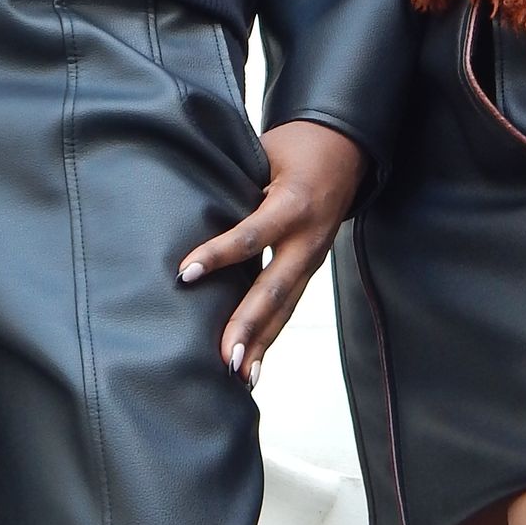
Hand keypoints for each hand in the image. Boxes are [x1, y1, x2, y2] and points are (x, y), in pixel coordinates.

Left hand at [176, 120, 367, 383]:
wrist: (346, 152)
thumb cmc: (294, 149)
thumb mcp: (264, 154)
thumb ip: (232, 180)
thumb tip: (180, 202)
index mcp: (294, 203)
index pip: (252, 233)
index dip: (218, 253)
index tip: (185, 274)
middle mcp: (307, 238)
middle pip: (274, 287)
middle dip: (249, 324)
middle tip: (225, 357)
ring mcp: (312, 259)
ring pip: (284, 307)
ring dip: (261, 343)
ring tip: (238, 376)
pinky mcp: (308, 271)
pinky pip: (288, 308)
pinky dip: (269, 338)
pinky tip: (251, 370)